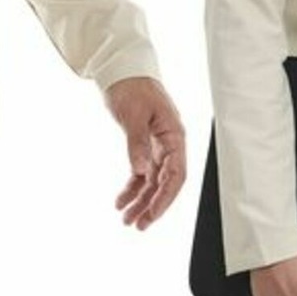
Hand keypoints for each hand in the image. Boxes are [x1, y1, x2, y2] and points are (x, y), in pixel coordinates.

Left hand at [104, 75, 186, 228]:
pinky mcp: (144, 146)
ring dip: (140, 202)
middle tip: (137, 225)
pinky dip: (132, 188)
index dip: (165, 197)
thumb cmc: (132, 86)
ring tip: (126, 220)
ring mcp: (157, 147)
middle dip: (152, 206)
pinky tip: (120, 202)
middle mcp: (169, 144)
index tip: (151, 214)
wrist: (121, 70)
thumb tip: (142, 172)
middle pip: (165, 183)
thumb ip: (137, 144)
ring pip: (153, 182)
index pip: (176, 174)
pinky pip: (141, 173)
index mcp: (174, 135)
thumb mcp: (133, 115)